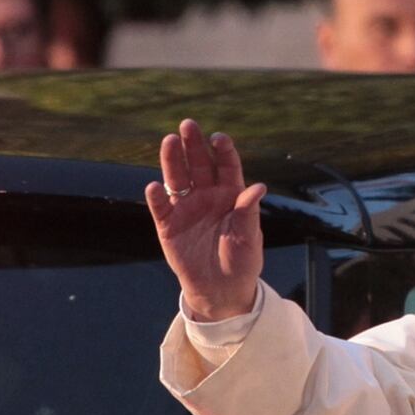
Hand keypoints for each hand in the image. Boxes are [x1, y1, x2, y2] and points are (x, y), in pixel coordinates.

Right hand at [145, 119, 266, 320]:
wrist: (222, 289)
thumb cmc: (241, 261)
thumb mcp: (248, 238)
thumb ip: (249, 212)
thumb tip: (259, 187)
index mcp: (230, 195)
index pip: (226, 166)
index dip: (222, 151)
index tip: (218, 138)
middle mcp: (207, 195)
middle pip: (199, 164)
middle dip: (194, 144)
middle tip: (188, 125)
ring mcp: (186, 208)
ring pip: (177, 178)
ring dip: (172, 160)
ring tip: (169, 141)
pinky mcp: (168, 225)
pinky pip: (161, 207)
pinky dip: (156, 197)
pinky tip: (154, 186)